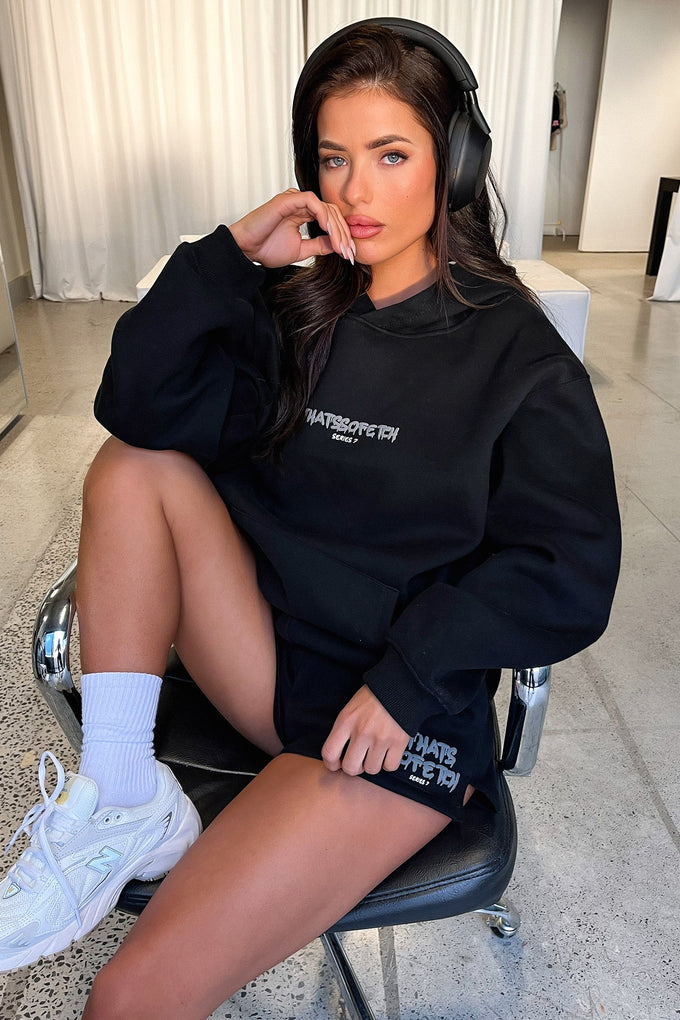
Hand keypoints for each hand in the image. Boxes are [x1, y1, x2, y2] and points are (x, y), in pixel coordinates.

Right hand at [229, 189, 355, 267]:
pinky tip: (329, 232)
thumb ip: (319, 245)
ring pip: (325, 207)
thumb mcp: (301, 250)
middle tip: (350, 253)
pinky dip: (324, 216)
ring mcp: (294, 200)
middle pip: (332, 212)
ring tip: (342, 247)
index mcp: (303, 214)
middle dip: (344, 234)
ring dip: (336, 228)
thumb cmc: (266, 248)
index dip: (342, 236)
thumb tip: (337, 245)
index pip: (331, 219)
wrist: (246, 249)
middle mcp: (301, 204)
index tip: (349, 255)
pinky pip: (312, 202)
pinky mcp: (288, 199)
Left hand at [322, 685, 410, 776]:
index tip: (336, 764)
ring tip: (375, 753)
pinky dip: (389, 763)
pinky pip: (390, 766)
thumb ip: (344, 729)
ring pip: (371, 769)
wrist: (401, 685)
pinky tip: (388, 753)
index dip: (331, 764)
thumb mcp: (351, 707)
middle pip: (350, 767)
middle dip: (353, 768)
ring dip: (372, 764)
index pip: (329, 752)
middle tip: (358, 760)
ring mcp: (381, 738)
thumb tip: (340, 754)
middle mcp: (362, 731)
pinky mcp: (398, 742)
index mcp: (346, 721)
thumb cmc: (373, 696)